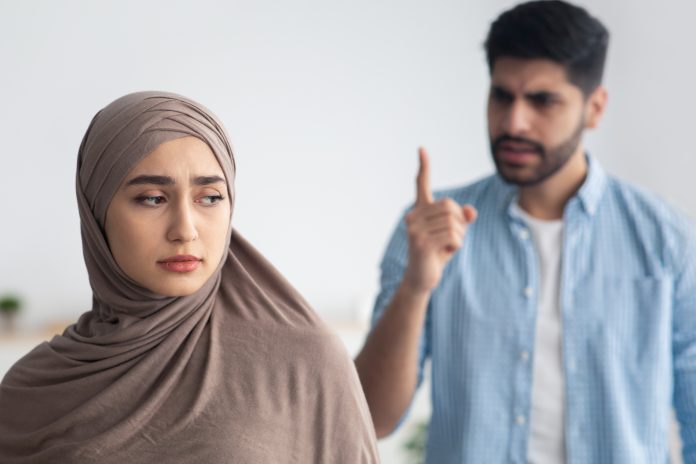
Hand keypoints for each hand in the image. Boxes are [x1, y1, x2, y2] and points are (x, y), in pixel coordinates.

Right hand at [403, 147, 476, 292]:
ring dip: (459, 236)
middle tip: (453, 237)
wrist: (422, 278)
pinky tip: (447, 251)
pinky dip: (457, 244)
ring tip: (448, 246)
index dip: (424, 167)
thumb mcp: (453, 233)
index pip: (421, 185)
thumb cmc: (437, 253)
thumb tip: (471, 211)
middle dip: (460, 222)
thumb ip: (462, 219)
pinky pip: (452, 235)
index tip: (422, 149)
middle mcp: (413, 216)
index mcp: (420, 211)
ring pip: (454, 222)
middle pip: (450, 206)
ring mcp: (415, 229)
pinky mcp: (421, 243)